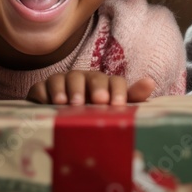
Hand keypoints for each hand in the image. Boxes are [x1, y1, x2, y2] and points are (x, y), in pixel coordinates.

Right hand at [27, 71, 155, 105]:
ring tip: (68, 104)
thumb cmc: (93, 109)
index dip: (117, 91)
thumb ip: (132, 96)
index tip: (117, 104)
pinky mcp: (42, 89)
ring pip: (64, 79)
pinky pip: (41, 88)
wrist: (60, 114)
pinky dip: (43, 94)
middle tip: (96, 102)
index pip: (115, 81)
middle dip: (93, 88)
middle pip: (90, 77)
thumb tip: (150, 82)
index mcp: (104, 83)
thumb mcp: (114, 104)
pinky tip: (47, 103)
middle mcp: (83, 78)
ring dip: (67, 90)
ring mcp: (61, 82)